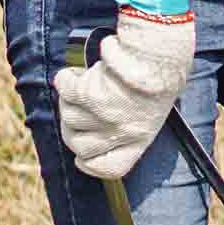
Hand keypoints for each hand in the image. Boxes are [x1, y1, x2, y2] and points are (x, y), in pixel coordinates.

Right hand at [56, 11, 196, 178]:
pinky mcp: (89, 96)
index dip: (89, 163)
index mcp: (139, 141)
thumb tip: (101, 134)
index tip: (82, 156)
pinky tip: (73, 74)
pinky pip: (65, 91)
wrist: (157, 55)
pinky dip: (66, 80)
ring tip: (82, 83)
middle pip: (78, 144)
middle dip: (73, 126)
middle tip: (79, 107)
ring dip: (70, 100)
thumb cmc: (158, 77)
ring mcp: (103, 116)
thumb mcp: (152, 110)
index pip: (107, 168)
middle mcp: (120, 133)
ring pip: (69, 116)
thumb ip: (129, 127)